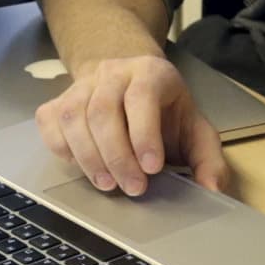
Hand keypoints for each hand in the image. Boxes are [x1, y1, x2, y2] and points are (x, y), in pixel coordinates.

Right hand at [34, 54, 228, 196]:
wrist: (130, 82)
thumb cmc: (164, 112)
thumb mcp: (195, 130)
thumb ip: (208, 159)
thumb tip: (214, 191)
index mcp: (150, 73)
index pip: (141, 97)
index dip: (144, 133)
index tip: (152, 168)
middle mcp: (112, 73)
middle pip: (103, 110)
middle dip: (117, 155)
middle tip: (132, 188)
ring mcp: (81, 85)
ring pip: (73, 117)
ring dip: (88, 156)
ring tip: (107, 184)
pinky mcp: (58, 101)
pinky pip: (50, 122)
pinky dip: (61, 147)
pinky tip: (79, 165)